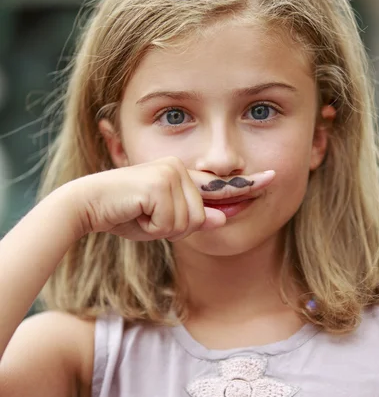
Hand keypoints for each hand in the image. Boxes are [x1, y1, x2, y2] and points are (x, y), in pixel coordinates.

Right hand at [75, 156, 274, 241]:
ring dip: (162, 228)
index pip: (218, 185)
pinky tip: (136, 211)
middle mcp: (180, 168)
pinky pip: (172, 221)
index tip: (272, 178)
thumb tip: (222, 219)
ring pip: (188, 221)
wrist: (89, 205)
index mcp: (182, 175)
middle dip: (173, 227)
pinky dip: (153, 226)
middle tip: (146, 217)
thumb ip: (192, 218)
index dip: (248, 184)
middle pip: (200, 217)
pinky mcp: (161, 181)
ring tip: (140, 214)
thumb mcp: (163, 222)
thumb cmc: (123, 213)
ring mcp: (171, 172)